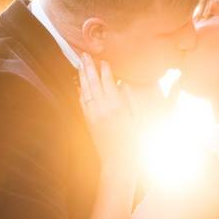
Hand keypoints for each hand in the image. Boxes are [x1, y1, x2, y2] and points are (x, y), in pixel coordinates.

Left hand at [78, 54, 137, 169]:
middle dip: (89, 68)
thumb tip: (125, 85)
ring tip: (80, 65)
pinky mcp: (88, 122)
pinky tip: (80, 85)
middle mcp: (102, 109)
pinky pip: (82, 103)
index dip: (105, 70)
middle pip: (93, 83)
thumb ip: (131, 100)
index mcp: (117, 107)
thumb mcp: (138, 119)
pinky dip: (80, 92)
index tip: (104, 60)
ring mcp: (93, 115)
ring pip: (85, 91)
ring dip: (82, 77)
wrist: (119, 162)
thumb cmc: (134, 142)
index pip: (108, 82)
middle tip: (85, 55)